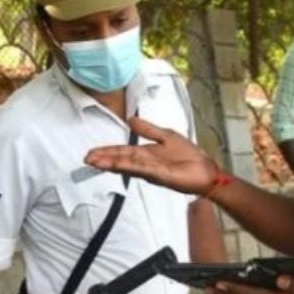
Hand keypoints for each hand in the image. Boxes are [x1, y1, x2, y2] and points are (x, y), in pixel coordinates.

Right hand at [86, 117, 218, 193]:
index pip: (123, 151)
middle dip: (105, 158)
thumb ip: (147, 129)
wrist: (206, 170)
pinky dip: (130, 166)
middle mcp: (145, 162)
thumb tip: (130, 119)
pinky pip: (143, 168)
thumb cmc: (189, 156)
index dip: (108, 151)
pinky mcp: (160, 175)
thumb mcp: (166, 136)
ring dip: (112, 163)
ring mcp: (152, 169)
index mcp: (146, 153)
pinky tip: (117, 165)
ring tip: (95, 162)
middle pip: (121, 159)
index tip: (92, 153)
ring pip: (128, 165)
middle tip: (87, 159)